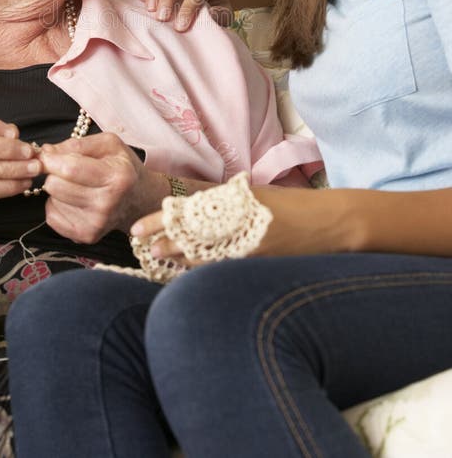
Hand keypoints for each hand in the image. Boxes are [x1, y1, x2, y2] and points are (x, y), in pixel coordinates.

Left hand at [38, 133, 159, 242]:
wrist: (139, 200)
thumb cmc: (122, 168)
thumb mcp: (109, 144)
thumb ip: (78, 144)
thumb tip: (47, 153)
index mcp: (115, 177)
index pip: (69, 169)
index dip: (51, 160)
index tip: (47, 155)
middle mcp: (107, 204)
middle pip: (55, 186)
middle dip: (54, 173)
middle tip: (66, 170)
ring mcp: (96, 223)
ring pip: (52, 200)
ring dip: (57, 190)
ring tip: (76, 185)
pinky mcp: (86, 236)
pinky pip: (52, 217)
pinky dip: (58, 206)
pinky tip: (74, 200)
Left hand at [130, 184, 352, 261]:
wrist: (331, 223)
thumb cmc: (294, 206)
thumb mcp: (258, 196)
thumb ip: (229, 202)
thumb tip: (198, 208)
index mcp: (235, 203)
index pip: (187, 212)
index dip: (160, 221)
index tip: (140, 227)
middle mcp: (237, 224)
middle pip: (189, 234)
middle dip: (164, 240)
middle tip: (143, 246)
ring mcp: (247, 247)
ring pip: (202, 255)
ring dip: (178, 258)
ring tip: (157, 258)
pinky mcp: (258, 265)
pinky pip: (222, 270)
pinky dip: (202, 272)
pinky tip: (187, 275)